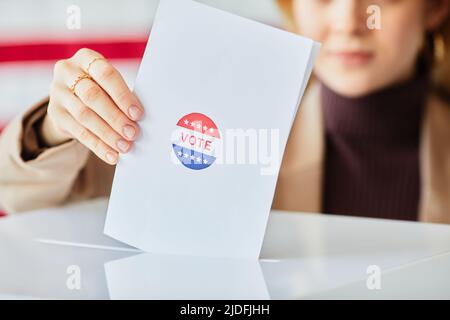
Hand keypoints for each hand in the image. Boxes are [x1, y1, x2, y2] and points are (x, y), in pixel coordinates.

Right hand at [41, 48, 143, 164]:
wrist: (71, 97)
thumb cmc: (102, 87)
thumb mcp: (109, 84)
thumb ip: (122, 95)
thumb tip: (139, 119)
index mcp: (86, 58)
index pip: (105, 74)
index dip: (122, 95)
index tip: (137, 114)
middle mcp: (67, 71)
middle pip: (92, 96)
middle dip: (115, 117)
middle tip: (133, 133)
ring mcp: (58, 92)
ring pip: (84, 116)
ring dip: (108, 134)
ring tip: (125, 147)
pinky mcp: (55, 113)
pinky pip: (79, 132)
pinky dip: (98, 146)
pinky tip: (112, 155)